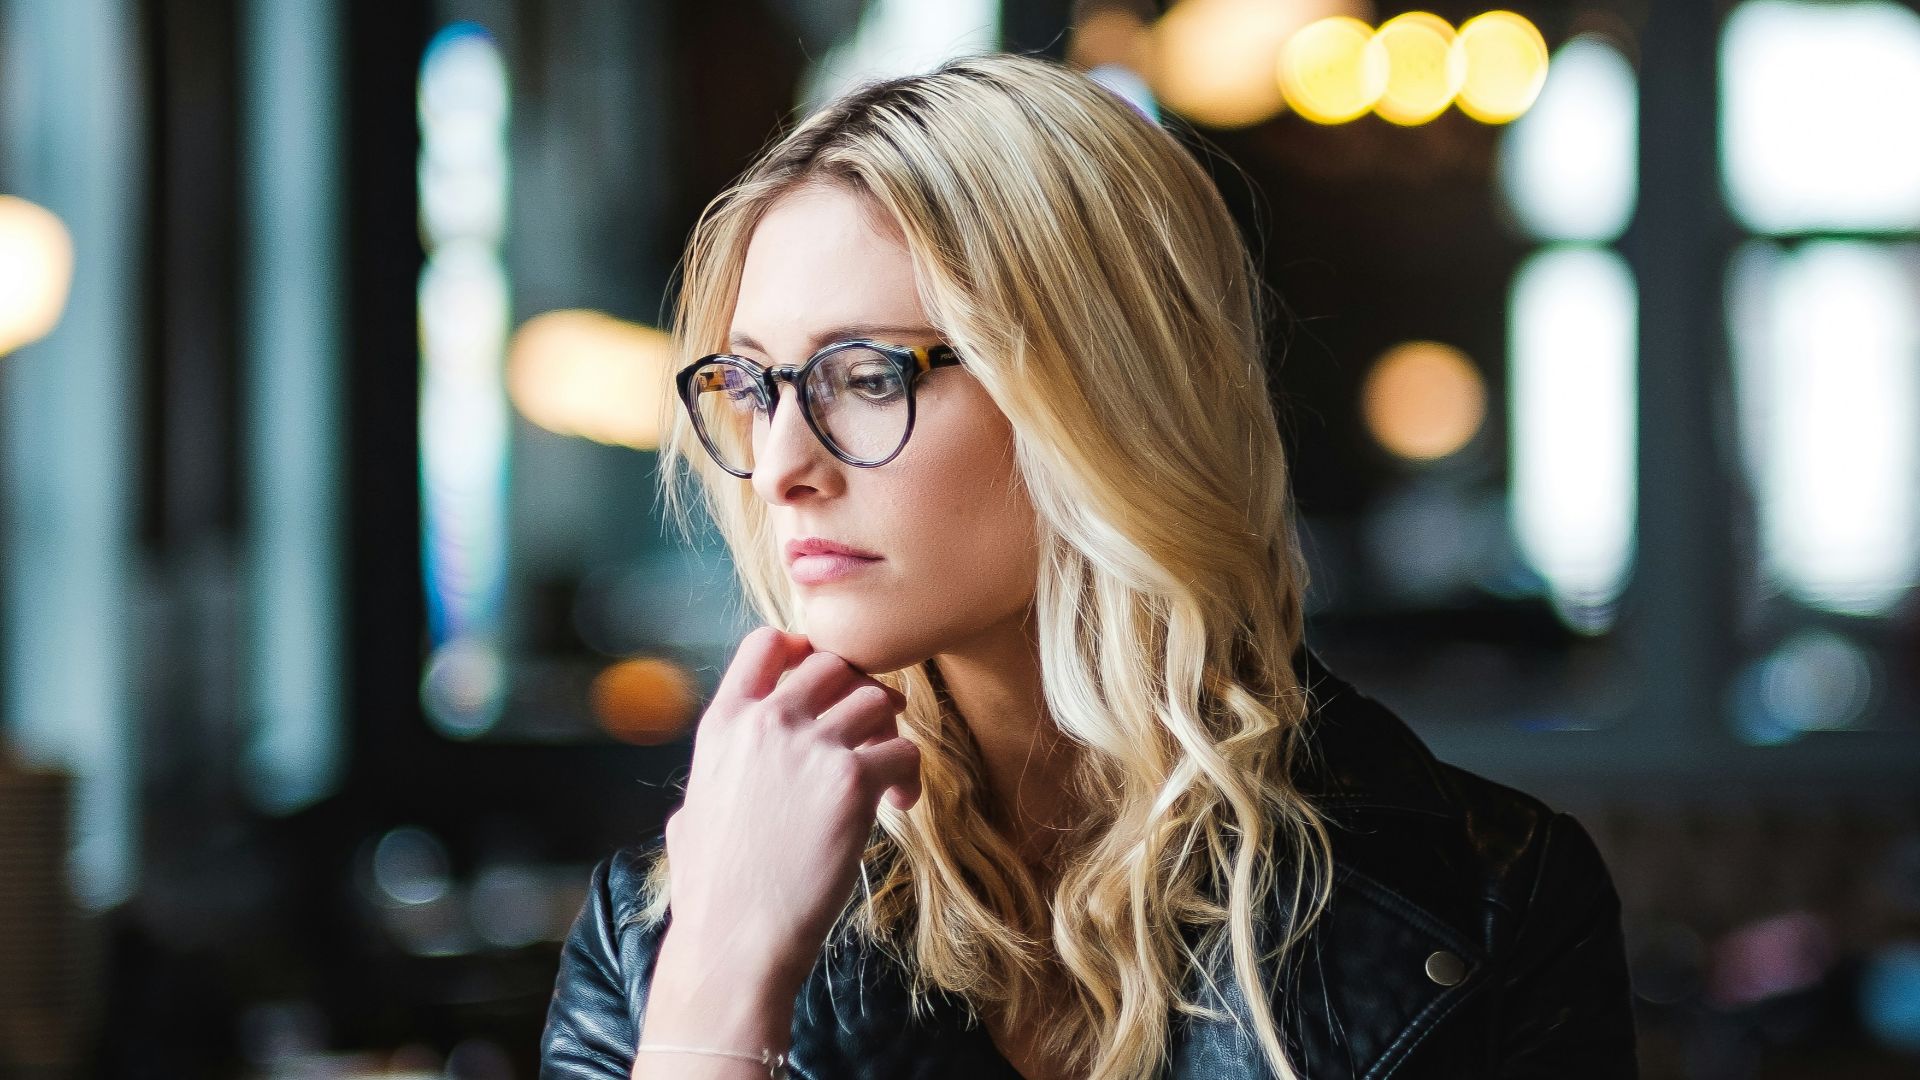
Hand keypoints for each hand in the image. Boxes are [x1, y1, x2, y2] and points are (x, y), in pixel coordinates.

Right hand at [659, 625, 921, 994]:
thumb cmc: (712, 894)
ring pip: (876, 698)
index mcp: (723, 724)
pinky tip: (898, 806)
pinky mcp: (852, 779)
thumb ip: (707, 790)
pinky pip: (904, 748)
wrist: (734, 940)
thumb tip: (696, 806)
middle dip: (857, 692)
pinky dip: (910, 775)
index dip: (803, 650)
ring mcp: (810, 746)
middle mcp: (767, 722)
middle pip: (834, 665)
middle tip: (870, 735)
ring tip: (887, 775)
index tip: (823, 685)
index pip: (767, 642)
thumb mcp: (690, 818)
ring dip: (890, 730)